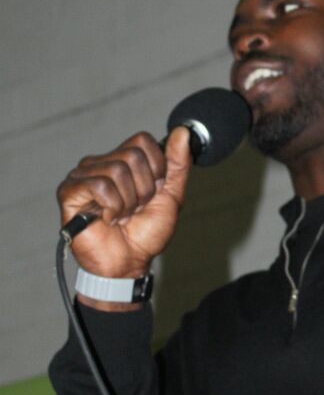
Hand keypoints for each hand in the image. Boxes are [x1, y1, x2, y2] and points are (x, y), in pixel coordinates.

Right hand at [57, 127, 191, 279]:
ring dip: (128, 202)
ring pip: (118, 171)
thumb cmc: (145, 233)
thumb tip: (182, 132)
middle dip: (144, 189)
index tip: (153, 193)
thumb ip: (178, 164)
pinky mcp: (69, 190)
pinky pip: (100, 185)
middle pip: (132, 156)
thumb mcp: (171, 196)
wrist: (128, 262)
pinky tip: (106, 218)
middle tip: (135, 208)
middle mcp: (101, 163)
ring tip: (121, 215)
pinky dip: (112, 206)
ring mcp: (83, 175)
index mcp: (123, 161)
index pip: (143, 140)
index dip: (157, 168)